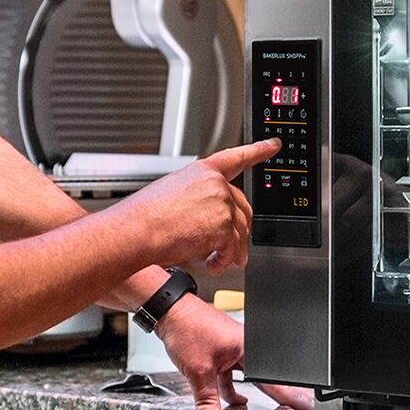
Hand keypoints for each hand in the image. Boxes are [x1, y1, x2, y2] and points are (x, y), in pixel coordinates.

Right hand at [117, 138, 280, 273]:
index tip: (273, 145)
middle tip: (234, 250)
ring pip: (239, 232)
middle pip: (242, 208)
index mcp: (202, 171)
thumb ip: (198, 196)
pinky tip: (211, 264)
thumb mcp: (172, 192)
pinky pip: (232, 248)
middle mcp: (215, 183)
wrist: (137, 230)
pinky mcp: (223, 225)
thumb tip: (208, 217)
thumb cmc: (145, 216)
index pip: (237, 157)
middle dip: (239, 232)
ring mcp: (221, 202)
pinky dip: (223, 261)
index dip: (259, 150)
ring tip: (216, 261)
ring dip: (230, 251)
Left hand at [155, 294, 313, 409]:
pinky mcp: (219, 352)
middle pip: (263, 377)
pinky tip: (231, 401)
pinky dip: (228, 388)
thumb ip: (206, 402)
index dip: (290, 394)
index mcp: (247, 347)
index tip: (306, 404)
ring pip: (244, 377)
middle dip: (274, 394)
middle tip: (295, 409)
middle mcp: (243, 347)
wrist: (169, 310)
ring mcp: (231, 349)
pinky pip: (231, 375)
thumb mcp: (198, 371)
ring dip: (242, 394)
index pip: (272, 377)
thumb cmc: (187, 327)